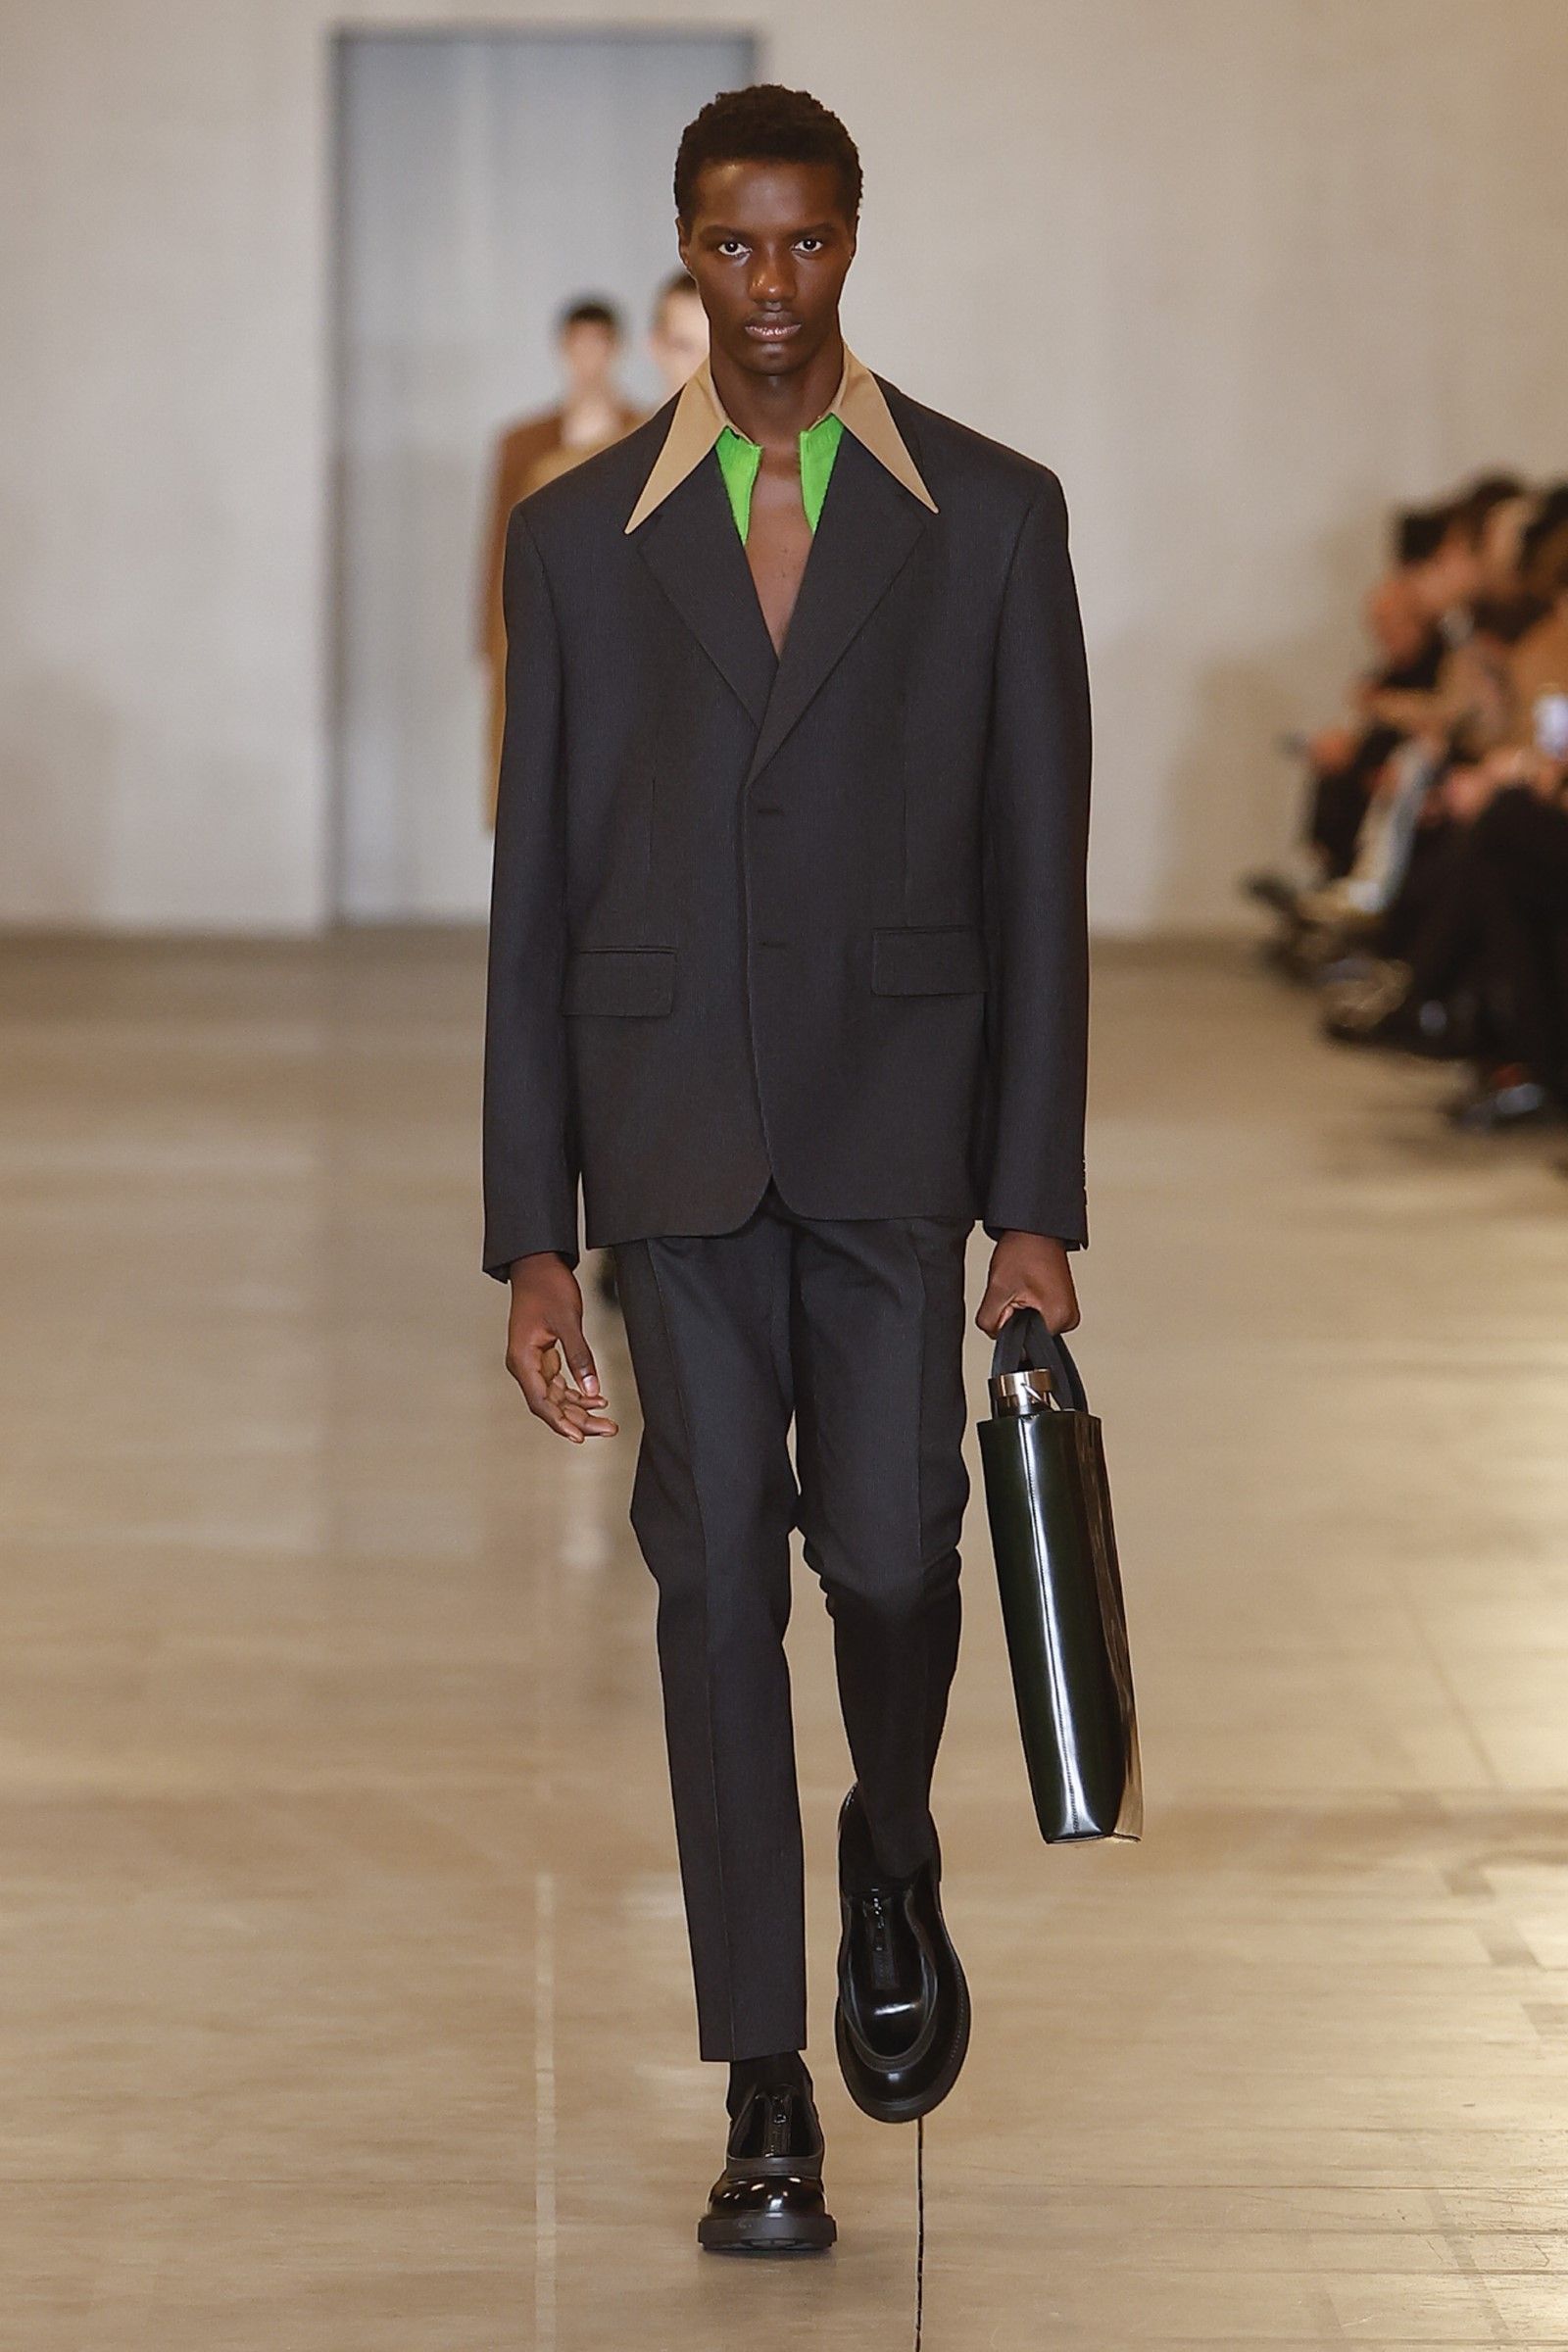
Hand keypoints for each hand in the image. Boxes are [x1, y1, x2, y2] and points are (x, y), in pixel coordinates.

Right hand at [505, 1254, 618, 1443]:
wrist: (537, 1264)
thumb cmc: (547, 1287)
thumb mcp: (567, 1321)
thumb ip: (580, 1356)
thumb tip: (592, 1389)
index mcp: (522, 1359)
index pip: (541, 1402)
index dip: (560, 1422)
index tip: (579, 1437)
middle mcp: (524, 1365)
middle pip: (551, 1405)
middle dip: (579, 1420)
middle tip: (608, 1429)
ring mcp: (533, 1362)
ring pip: (557, 1397)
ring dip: (581, 1410)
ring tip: (608, 1421)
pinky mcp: (543, 1356)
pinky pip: (560, 1383)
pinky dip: (578, 1392)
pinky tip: (597, 1399)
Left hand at [976, 1231, 1079, 1339]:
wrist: (1036, 1230)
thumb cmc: (1023, 1250)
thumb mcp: (998, 1288)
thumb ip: (990, 1322)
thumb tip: (995, 1335)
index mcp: (1058, 1318)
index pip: (1022, 1345)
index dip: (1007, 1325)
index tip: (1010, 1301)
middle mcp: (1069, 1319)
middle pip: (1027, 1337)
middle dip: (1013, 1319)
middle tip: (1015, 1290)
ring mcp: (1068, 1313)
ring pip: (1030, 1328)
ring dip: (1020, 1312)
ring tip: (1023, 1286)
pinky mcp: (1063, 1306)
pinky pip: (1038, 1318)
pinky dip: (1028, 1307)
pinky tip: (1027, 1288)